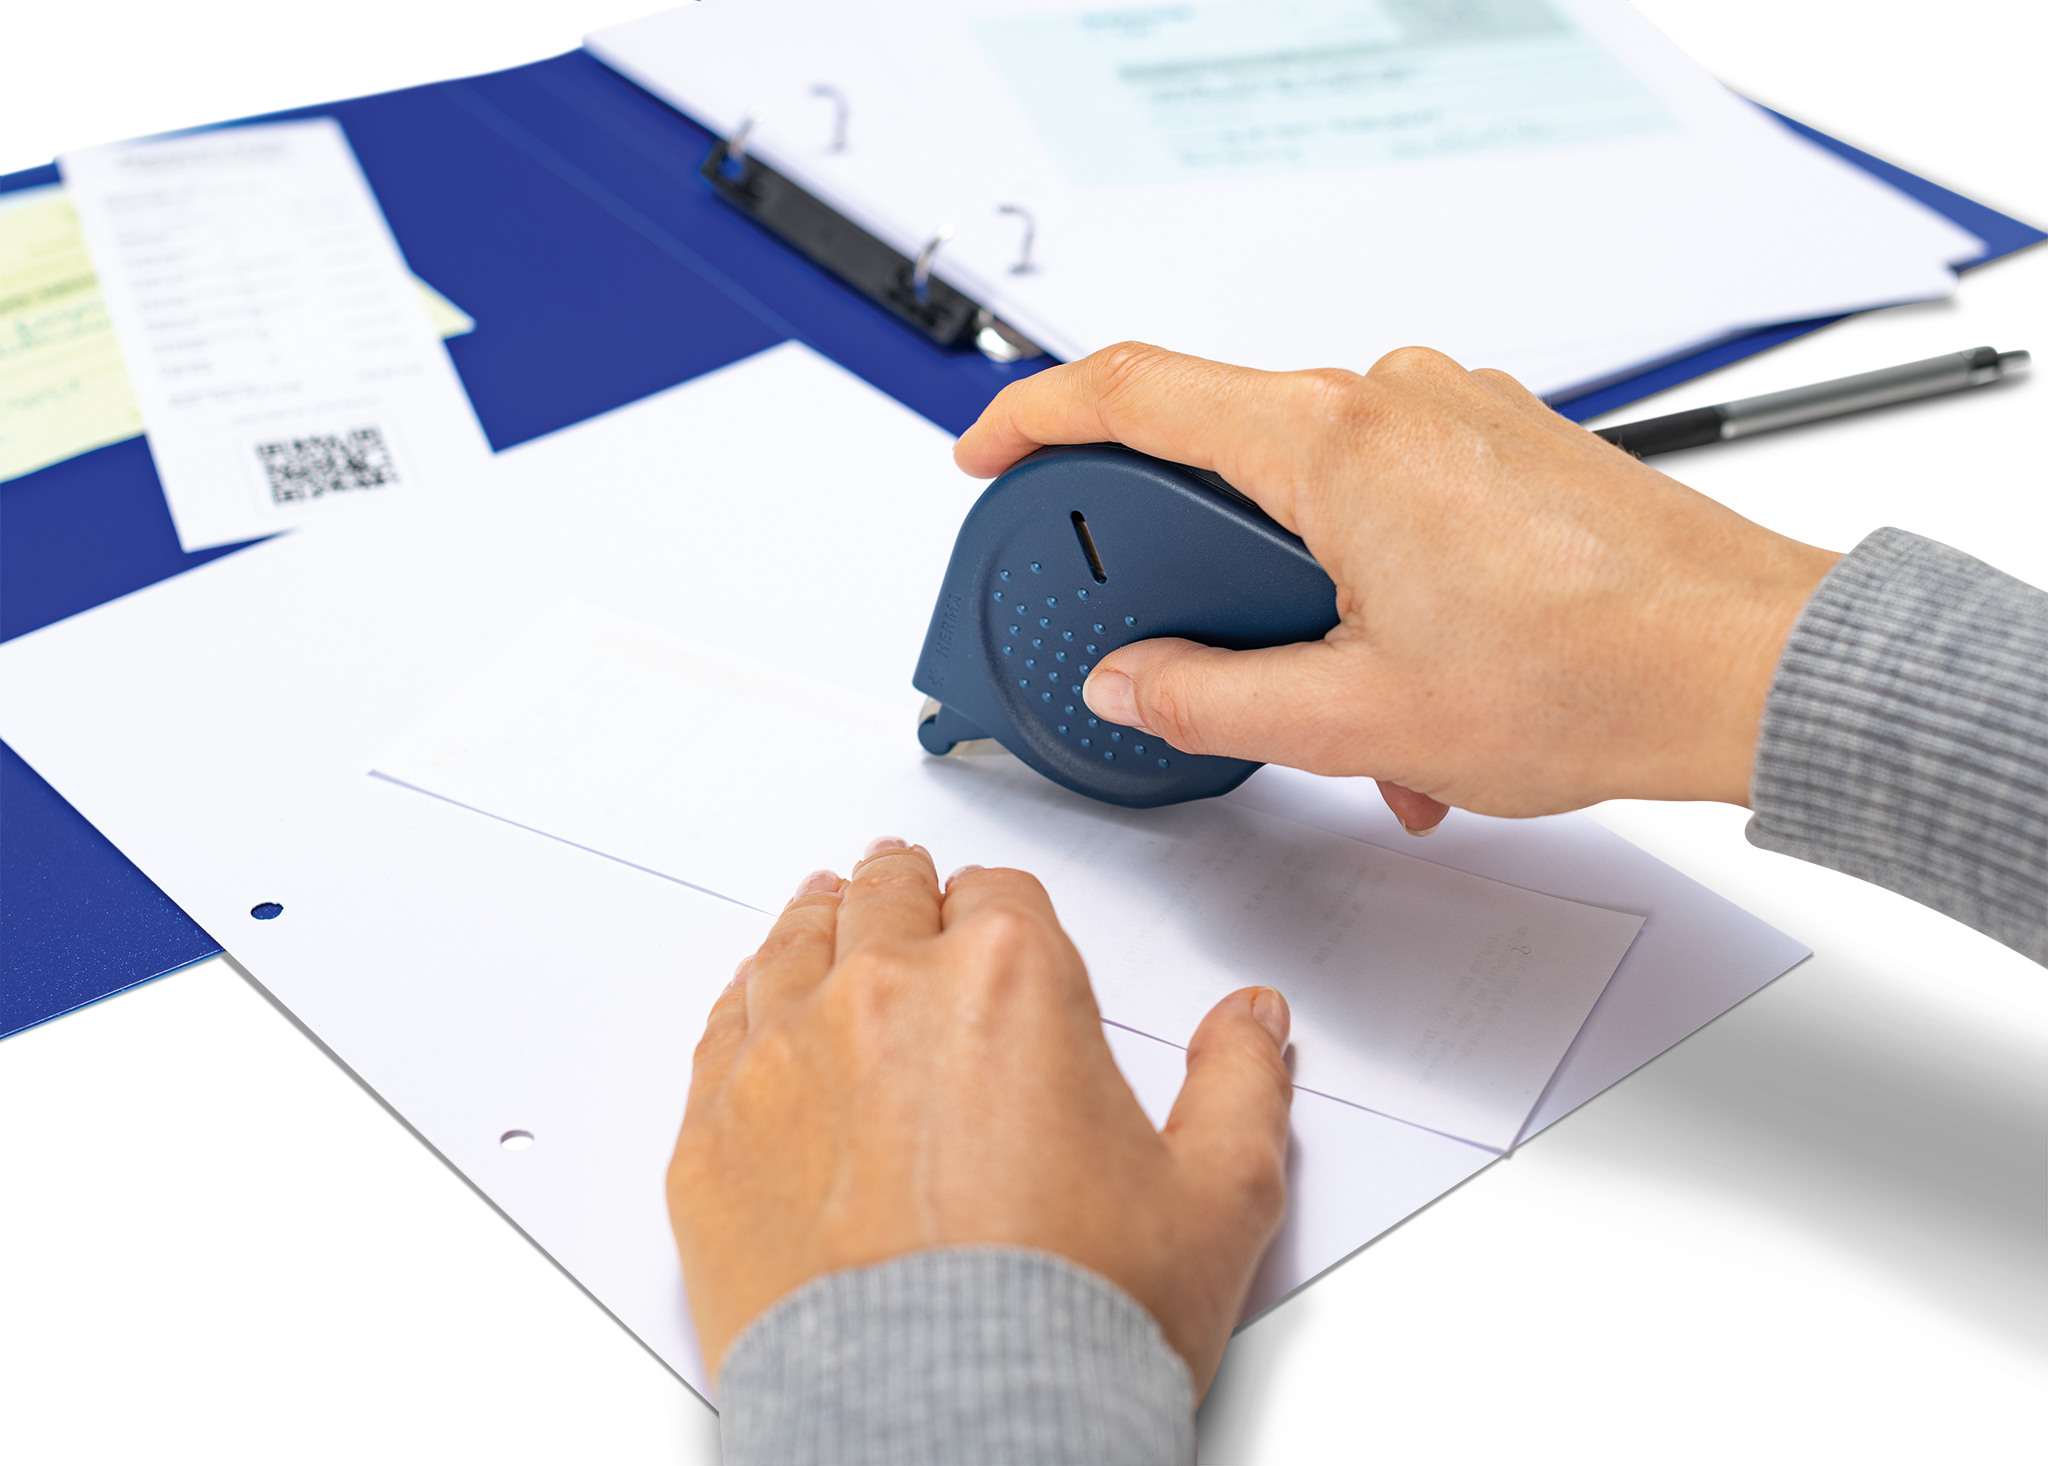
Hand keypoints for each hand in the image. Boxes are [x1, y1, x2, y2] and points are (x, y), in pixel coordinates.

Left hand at [668, 837, 1293, 1391]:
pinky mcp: (714, 1137)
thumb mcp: (1216, 1200)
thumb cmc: (1068, 1325)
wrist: (943, 1433)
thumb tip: (1252, 1024)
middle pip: (885, 899)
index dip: (1002, 905)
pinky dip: (742, 1006)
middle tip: (904, 885)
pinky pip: (719, 1031)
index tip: (997, 918)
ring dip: (817, 924)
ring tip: (824, 911)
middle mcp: (884, 994)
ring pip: (793, 948)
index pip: (999, 893)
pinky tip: (751, 1004)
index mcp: (1008, 980)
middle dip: (903, 890)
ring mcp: (784, 1059)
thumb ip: (1241, 1086)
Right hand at [955, 344, 1841, 827]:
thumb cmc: (1589, 673)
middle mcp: (1391, 400)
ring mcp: (1453, 416)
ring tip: (1344, 717)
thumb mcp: (1353, 717)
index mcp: (1332, 443)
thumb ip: (1211, 698)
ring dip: (1297, 602)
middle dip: (1194, 570)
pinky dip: (1366, 585)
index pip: (1134, 390)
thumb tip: (1136, 683)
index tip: (991, 450)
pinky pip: (1389, 499)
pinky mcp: (1501, 446)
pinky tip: (1408, 688)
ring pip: (1313, 494)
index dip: (1035, 416)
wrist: (1747, 665)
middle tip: (1178, 652)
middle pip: (1221, 453)